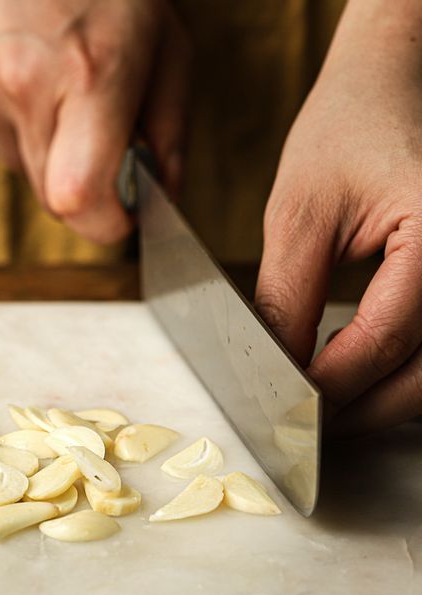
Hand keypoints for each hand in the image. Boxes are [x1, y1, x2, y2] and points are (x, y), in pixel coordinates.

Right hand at [0, 0, 190, 243]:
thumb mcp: (164, 43)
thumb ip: (169, 132)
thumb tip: (162, 196)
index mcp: (88, 74)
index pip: (80, 200)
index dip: (106, 222)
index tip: (125, 213)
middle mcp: (20, 87)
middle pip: (53, 199)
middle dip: (84, 186)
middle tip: (97, 135)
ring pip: (21, 169)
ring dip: (45, 149)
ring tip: (53, 83)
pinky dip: (10, 125)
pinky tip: (18, 74)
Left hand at [255, 0, 421, 435]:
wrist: (398, 81)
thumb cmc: (353, 126)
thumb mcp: (301, 211)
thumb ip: (288, 295)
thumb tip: (273, 368)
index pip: (380, 343)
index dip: (323, 387)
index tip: (277, 409)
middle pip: (421, 378)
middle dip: (356, 412)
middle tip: (299, 428)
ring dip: (383, 403)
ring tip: (326, 412)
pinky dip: (405, 374)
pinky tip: (366, 379)